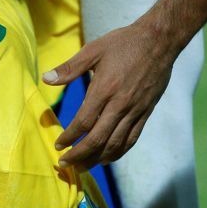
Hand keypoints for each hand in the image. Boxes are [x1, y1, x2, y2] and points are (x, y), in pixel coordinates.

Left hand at [42, 20, 177, 169]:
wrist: (161, 39)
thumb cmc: (124, 43)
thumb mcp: (94, 50)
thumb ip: (69, 67)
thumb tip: (45, 79)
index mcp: (105, 89)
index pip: (83, 122)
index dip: (69, 137)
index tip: (58, 145)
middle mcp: (121, 104)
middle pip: (97, 139)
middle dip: (79, 155)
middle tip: (64, 163)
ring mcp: (135, 110)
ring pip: (115, 144)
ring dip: (96, 159)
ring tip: (81, 167)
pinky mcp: (146, 113)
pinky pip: (131, 139)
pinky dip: (117, 153)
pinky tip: (105, 159)